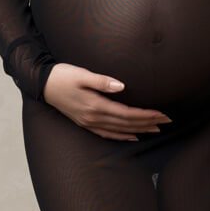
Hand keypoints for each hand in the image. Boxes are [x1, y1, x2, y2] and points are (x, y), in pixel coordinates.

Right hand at [42, 62, 171, 140]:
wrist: (42, 84)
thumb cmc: (62, 75)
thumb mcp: (81, 74)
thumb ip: (101, 81)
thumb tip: (121, 86)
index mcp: (95, 105)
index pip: (127, 114)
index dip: (146, 115)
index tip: (162, 114)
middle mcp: (93, 118)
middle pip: (126, 124)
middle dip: (148, 123)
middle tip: (167, 121)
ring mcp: (89, 122)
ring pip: (119, 131)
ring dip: (139, 130)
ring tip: (155, 129)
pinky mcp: (85, 123)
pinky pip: (107, 134)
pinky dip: (122, 136)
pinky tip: (132, 137)